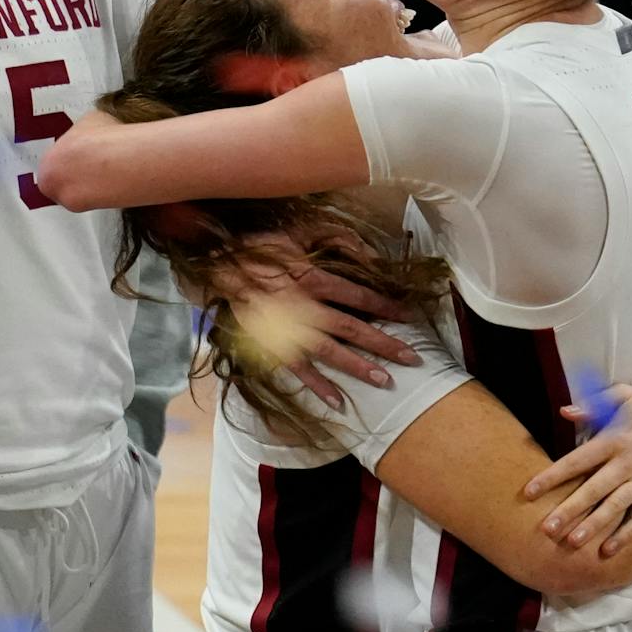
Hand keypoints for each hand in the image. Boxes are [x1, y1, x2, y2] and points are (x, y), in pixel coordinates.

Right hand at [217, 229, 421, 410]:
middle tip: (412, 358)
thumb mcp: (301, 230)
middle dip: (384, 343)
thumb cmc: (262, 244)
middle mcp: (305, 306)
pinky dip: (317, 386)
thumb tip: (371, 253)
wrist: (219, 264)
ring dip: (358, 367)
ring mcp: (287, 329)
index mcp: (313, 277)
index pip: (359, 296)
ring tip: (385, 381)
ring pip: (329, 352)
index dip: (386, 307)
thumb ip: (337, 238)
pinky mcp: (271, 344)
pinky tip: (337, 401)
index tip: (410, 317)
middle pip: (352, 328)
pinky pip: (297, 369)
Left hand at [523, 384, 631, 555]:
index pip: (576, 460)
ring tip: (572, 543)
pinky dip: (625, 534)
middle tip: (546, 529)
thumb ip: (592, 404)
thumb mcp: (622, 395)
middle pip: (593, 489)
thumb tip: (563, 412)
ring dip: (593, 525)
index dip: (552, 476)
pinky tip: (608, 550)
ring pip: (615, 506)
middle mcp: (627, 462)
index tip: (529, 492)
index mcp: (613, 439)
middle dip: (568, 510)